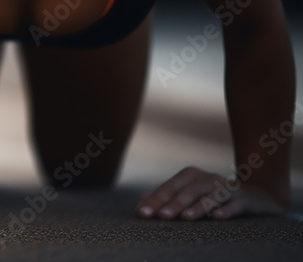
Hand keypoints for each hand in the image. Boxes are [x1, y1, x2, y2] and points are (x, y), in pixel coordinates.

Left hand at [137, 166, 287, 219]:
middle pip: (187, 191)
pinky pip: (234, 204)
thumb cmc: (211, 197)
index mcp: (189, 176)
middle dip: (173, 203)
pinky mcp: (243, 199)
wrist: (253, 196)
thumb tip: (140, 203)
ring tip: (185, 218)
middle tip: (160, 216)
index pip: (168, 188)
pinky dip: (226, 210)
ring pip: (209, 196)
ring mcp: (225, 187)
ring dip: (197, 207)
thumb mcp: (188, 195)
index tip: (142, 213)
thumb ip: (165, 199)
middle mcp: (206, 178)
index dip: (155, 200)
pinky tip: (217, 217)